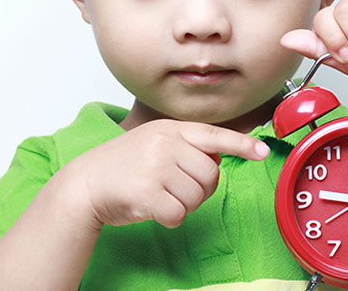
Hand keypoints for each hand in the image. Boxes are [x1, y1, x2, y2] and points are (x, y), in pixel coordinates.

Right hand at [61, 119, 269, 229]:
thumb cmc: (122, 167)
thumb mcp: (153, 143)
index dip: (241, 145)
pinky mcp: (147, 193)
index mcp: (169, 129)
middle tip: (174, 188)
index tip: (262, 152)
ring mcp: (156, 168)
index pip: (214, 135)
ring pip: (197, 197)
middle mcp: (165, 144)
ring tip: (159, 195)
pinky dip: (170, 218)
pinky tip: (153, 208)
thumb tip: (217, 159)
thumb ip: (185, 146)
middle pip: (210, 175)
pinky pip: (179, 214)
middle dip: (199, 189)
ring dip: (183, 205)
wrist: (84, 184)